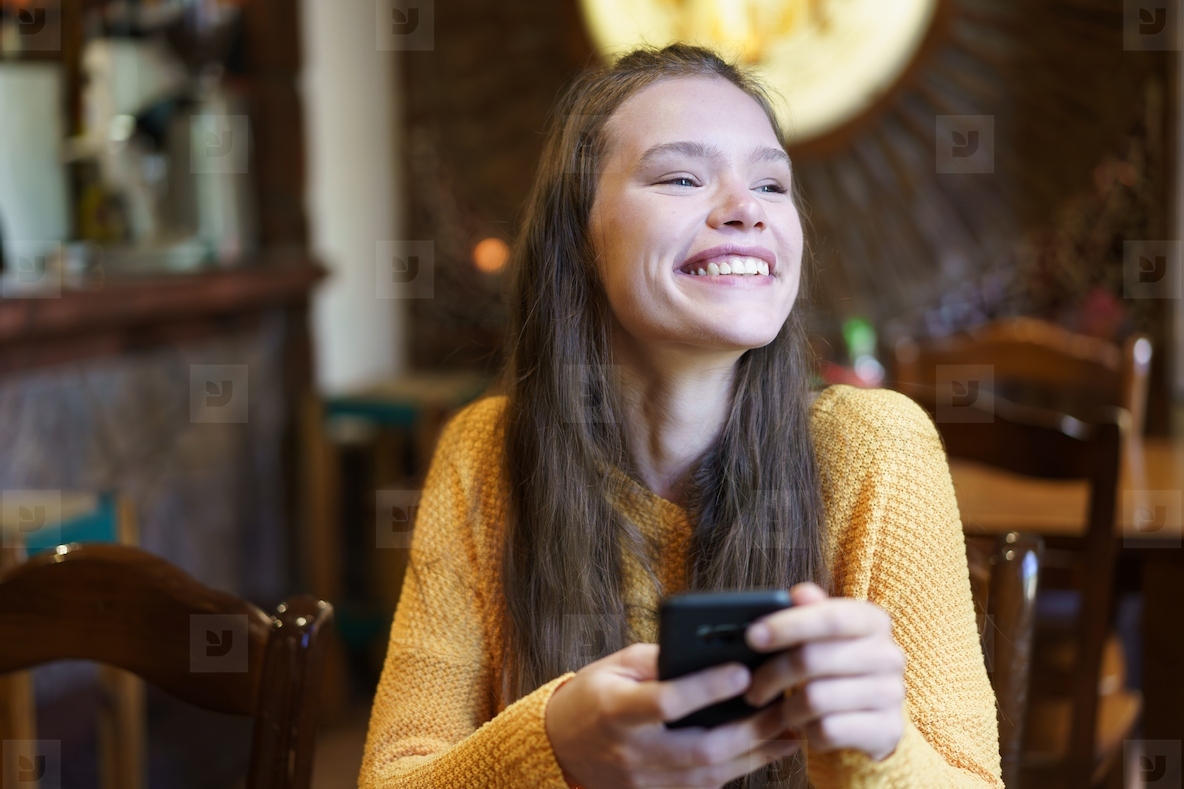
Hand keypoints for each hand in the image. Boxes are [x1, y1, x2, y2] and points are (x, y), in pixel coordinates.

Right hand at [544, 642, 800, 788]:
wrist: (560, 746)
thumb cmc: (594, 694)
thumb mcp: (616, 665)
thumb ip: (659, 660)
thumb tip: (708, 652)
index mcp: (615, 710)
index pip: (666, 702)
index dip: (706, 689)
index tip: (742, 673)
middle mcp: (630, 751)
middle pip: (699, 749)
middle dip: (748, 731)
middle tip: (784, 708)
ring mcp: (643, 780)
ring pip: (709, 775)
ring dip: (754, 755)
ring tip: (789, 732)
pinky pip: (704, 787)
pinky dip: (738, 769)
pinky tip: (764, 750)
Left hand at [741, 583, 905, 762]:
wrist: (871, 718)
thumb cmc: (835, 666)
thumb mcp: (824, 635)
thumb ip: (810, 612)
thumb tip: (798, 594)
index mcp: (872, 621)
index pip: (831, 617)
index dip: (788, 625)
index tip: (752, 636)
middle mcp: (889, 655)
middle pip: (813, 659)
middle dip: (772, 674)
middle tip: (752, 687)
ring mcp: (892, 694)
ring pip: (816, 699)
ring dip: (786, 708)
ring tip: (776, 710)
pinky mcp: (887, 730)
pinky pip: (828, 730)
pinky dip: (807, 731)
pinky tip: (804, 727)